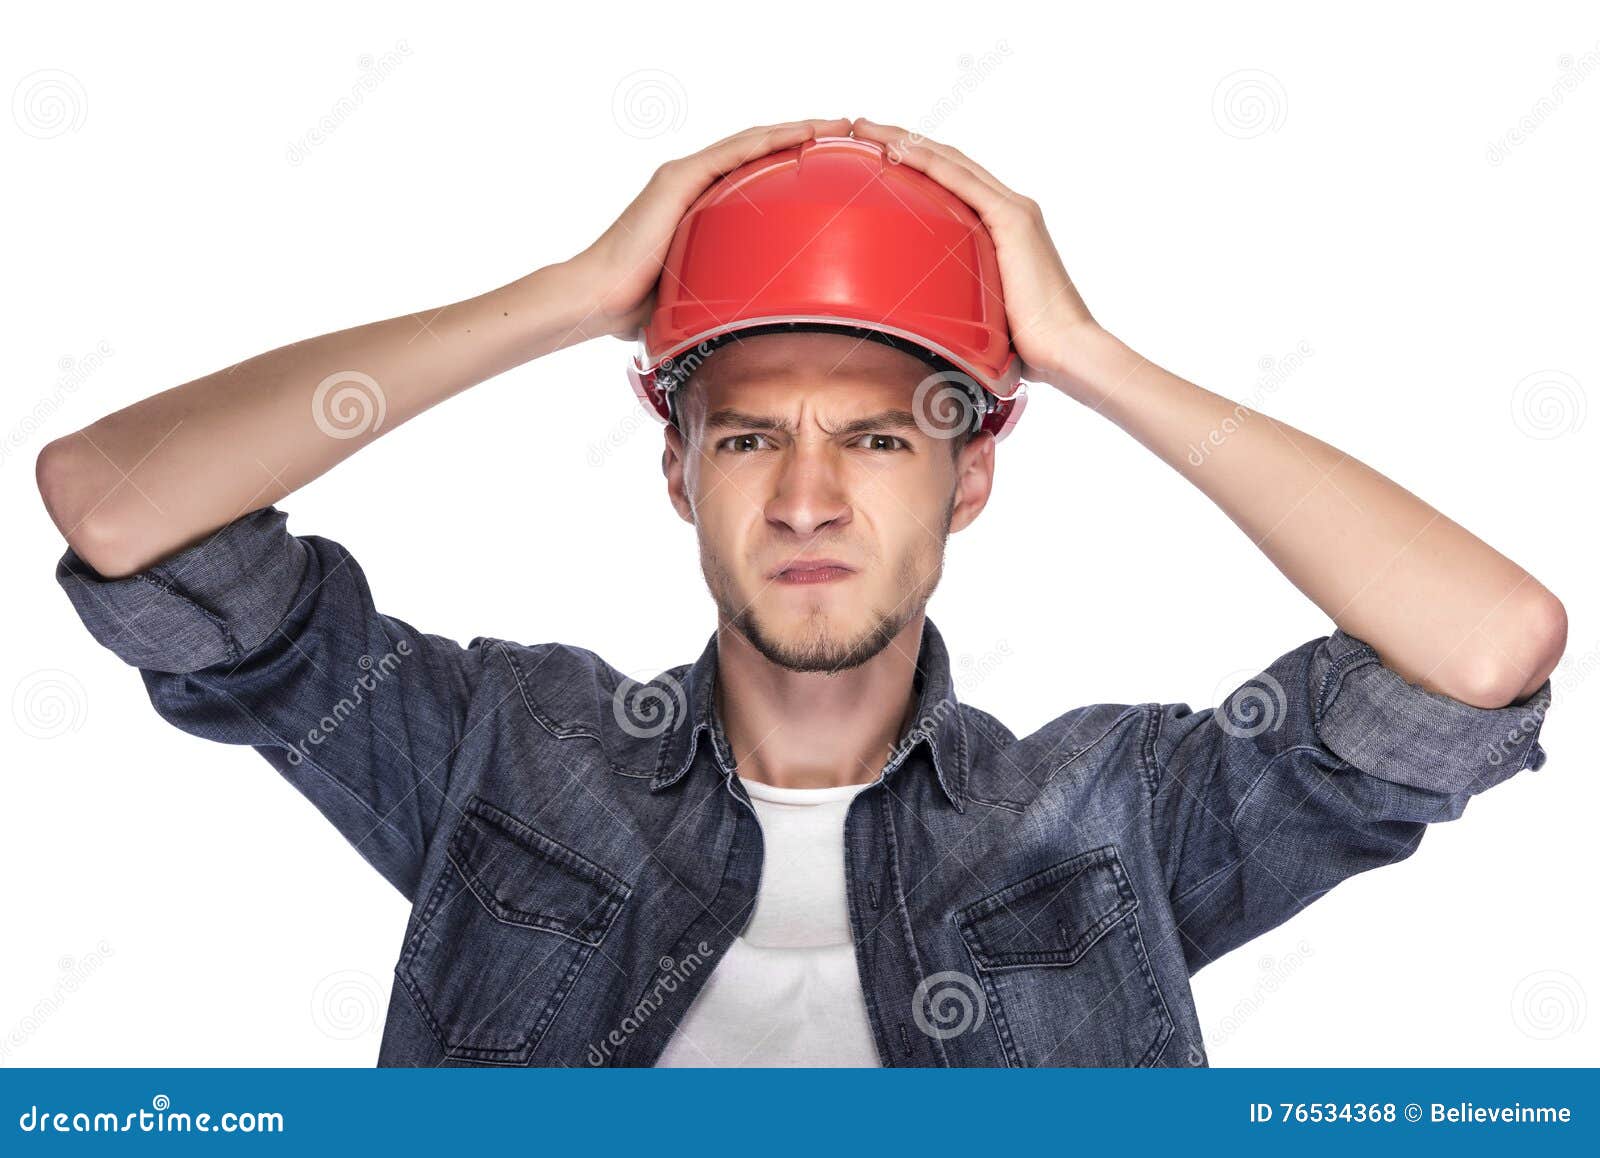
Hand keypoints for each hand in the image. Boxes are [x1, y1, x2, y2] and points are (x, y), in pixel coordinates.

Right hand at [566, 118, 852, 340]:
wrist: (601, 299)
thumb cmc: (640, 306)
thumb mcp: (697, 294)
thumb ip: (723, 293)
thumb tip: (755, 324)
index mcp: (697, 204)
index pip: (752, 174)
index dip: (790, 163)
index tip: (830, 164)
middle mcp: (692, 181)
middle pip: (757, 150)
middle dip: (802, 138)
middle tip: (846, 133)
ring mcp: (684, 175)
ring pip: (750, 143)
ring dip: (795, 130)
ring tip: (836, 125)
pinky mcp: (678, 179)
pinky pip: (733, 153)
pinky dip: (770, 140)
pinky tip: (802, 133)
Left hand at [849, 116, 1100, 388]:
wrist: (1067, 350)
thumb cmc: (1027, 346)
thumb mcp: (983, 314)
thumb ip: (959, 301)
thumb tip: (923, 324)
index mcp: (1005, 227)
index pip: (953, 182)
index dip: (917, 162)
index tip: (877, 152)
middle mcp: (1011, 209)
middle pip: (948, 162)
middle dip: (903, 140)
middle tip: (862, 127)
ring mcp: (1013, 210)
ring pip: (950, 162)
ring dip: (905, 141)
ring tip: (866, 128)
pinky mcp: (1012, 220)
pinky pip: (959, 181)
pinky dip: (925, 160)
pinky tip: (895, 148)